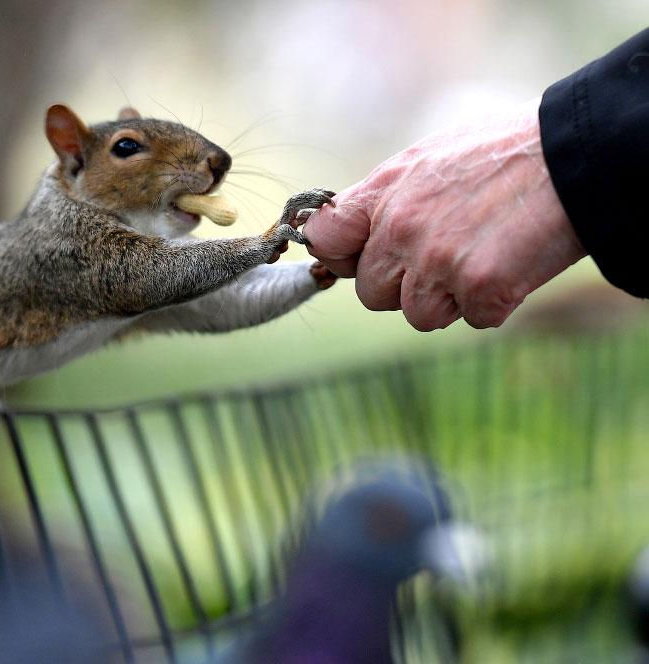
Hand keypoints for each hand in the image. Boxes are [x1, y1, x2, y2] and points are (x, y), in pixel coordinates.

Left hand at [302, 98, 586, 330]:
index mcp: (383, 192)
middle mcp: (401, 229)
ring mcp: (438, 262)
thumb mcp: (427, 158)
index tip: (356, 258)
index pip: (323, 239)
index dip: (339, 256)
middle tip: (445, 256)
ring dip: (448, 300)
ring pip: (418, 315)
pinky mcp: (481, 289)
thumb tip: (344, 235)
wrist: (575, 153)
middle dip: (403, 285)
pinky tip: (512, 265)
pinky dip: (494, 303)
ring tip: (482, 256)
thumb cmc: (502, 154)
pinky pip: (472, 320)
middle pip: (371, 293)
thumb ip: (383, 200)